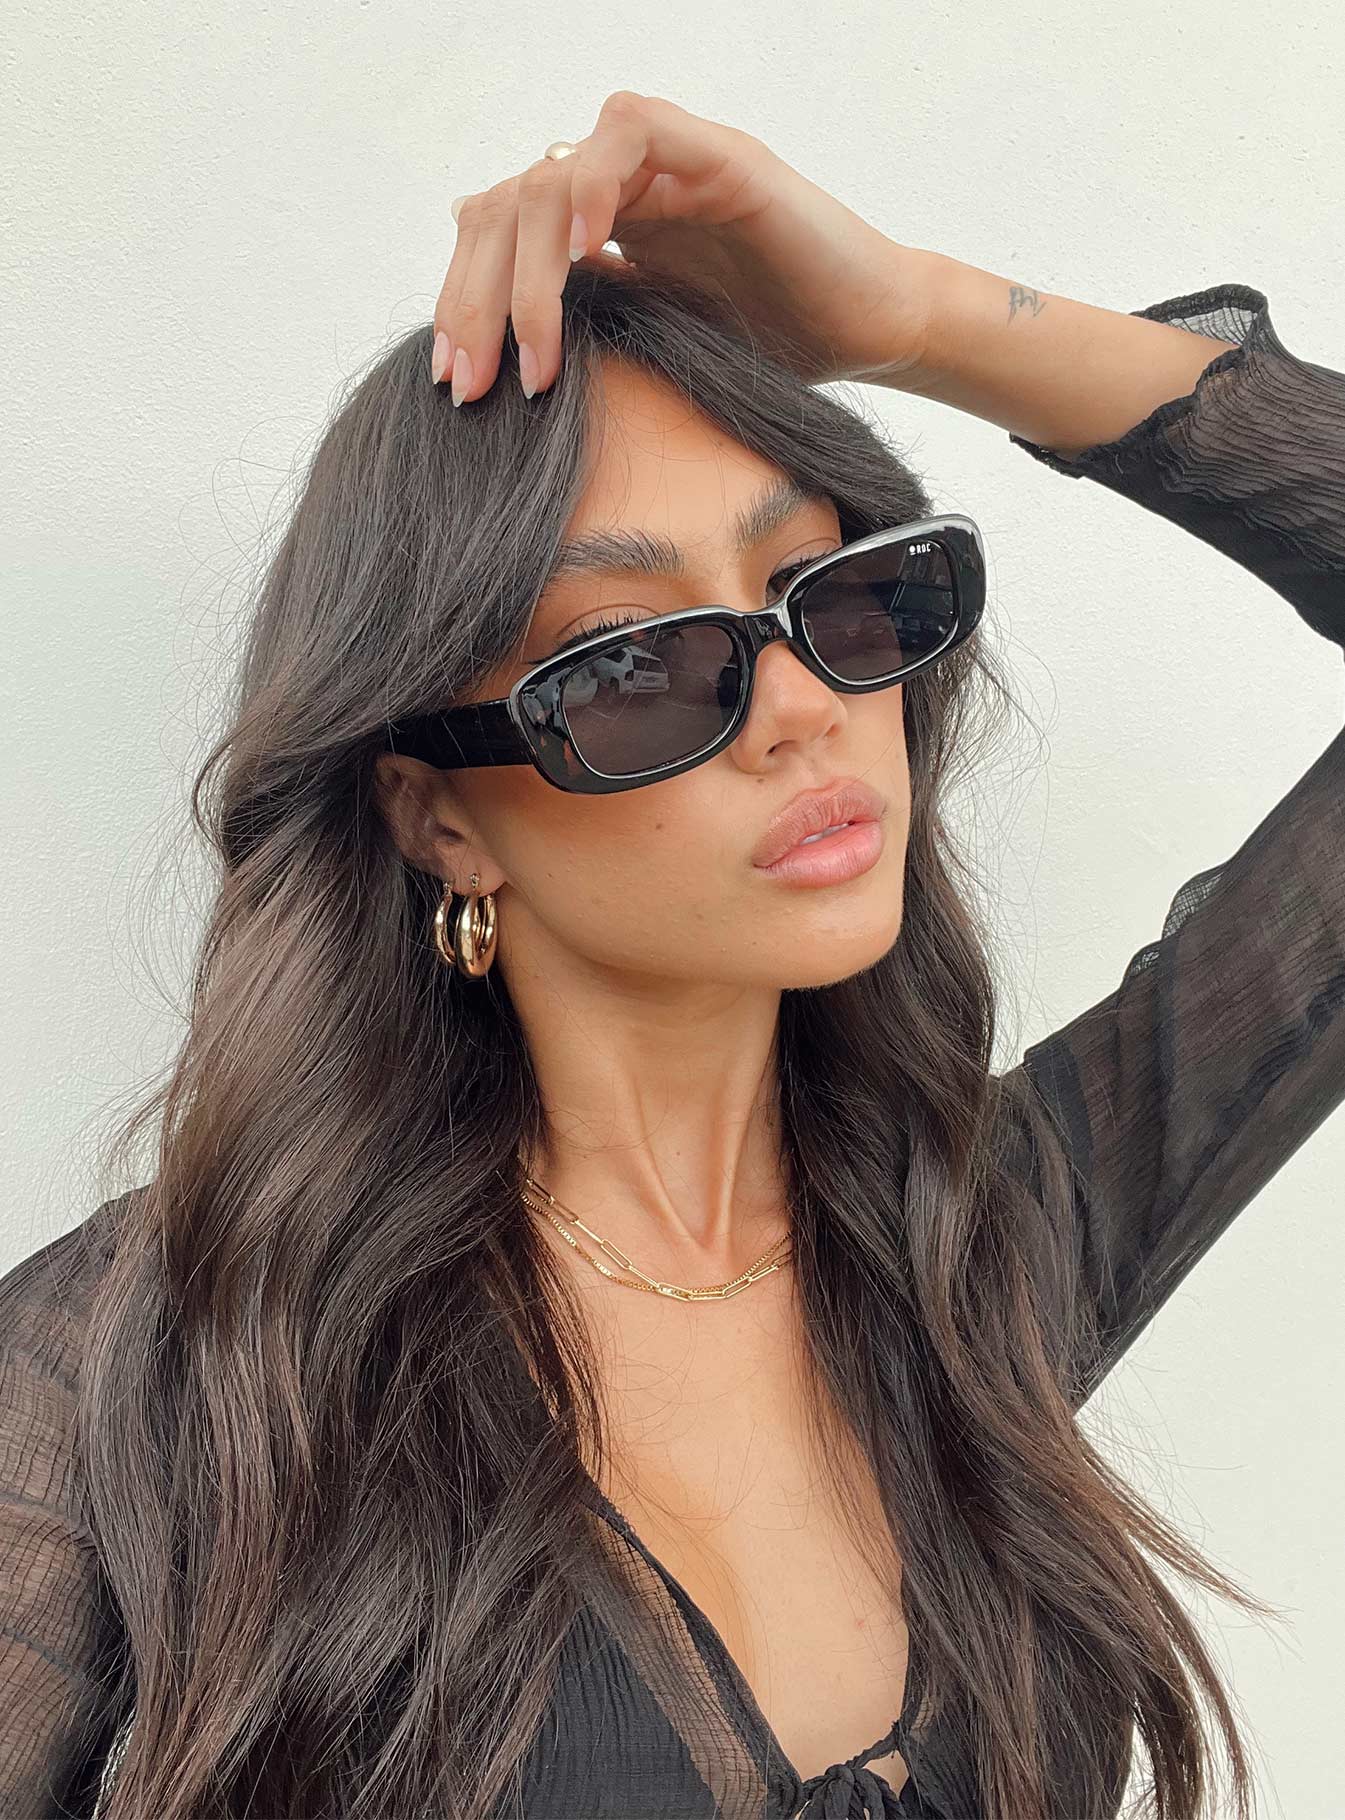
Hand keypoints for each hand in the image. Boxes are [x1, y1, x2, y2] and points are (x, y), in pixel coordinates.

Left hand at [432, 90, 938, 404]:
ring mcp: (668, 166)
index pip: (496, 239)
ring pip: (550, 174)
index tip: (455, 386)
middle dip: (475, 299)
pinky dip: (594, 183)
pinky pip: (632, 129)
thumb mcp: (651, 360)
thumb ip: (583, 347)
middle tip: (474, 384)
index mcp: (601, 232)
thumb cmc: (773, 355)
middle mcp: (623, 188)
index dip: (461, 304)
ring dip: (525, 270)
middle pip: (505, 208)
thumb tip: (497, 378)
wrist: (870, 335)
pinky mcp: (719, 155)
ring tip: (535, 352)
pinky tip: (585, 258)